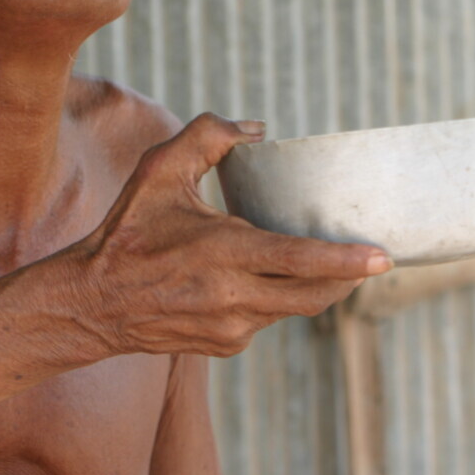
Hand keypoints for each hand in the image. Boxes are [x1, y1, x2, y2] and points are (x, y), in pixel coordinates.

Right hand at [70, 112, 392, 356]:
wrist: (91, 303)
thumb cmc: (126, 231)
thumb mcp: (158, 170)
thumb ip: (207, 136)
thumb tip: (257, 128)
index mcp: (222, 254)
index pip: (301, 261)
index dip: (347, 261)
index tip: (383, 257)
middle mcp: (232, 298)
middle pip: (314, 295)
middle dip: (346, 278)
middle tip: (367, 258)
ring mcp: (231, 329)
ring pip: (292, 308)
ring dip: (311, 286)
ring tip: (321, 262)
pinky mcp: (225, 346)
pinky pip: (266, 320)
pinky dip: (275, 298)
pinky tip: (263, 279)